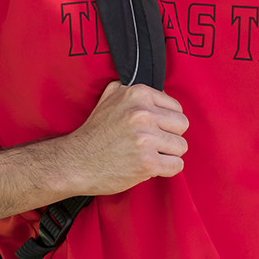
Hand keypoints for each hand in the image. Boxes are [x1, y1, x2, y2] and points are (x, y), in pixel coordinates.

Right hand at [64, 81, 187, 195]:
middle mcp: (142, 114)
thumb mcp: (109, 97)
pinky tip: (150, 166)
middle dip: (170, 136)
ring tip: (149, 154)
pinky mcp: (147, 162)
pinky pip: (176, 166)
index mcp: (137, 94)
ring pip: (181, 146)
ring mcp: (145, 139)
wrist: (76, 161)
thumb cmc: (94, 133)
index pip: (176, 107)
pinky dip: (166, 169)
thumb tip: (156, 91)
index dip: (165, 120)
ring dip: (168, 154)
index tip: (152, 128)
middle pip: (182, 125)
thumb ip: (131, 89)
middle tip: (152, 143)